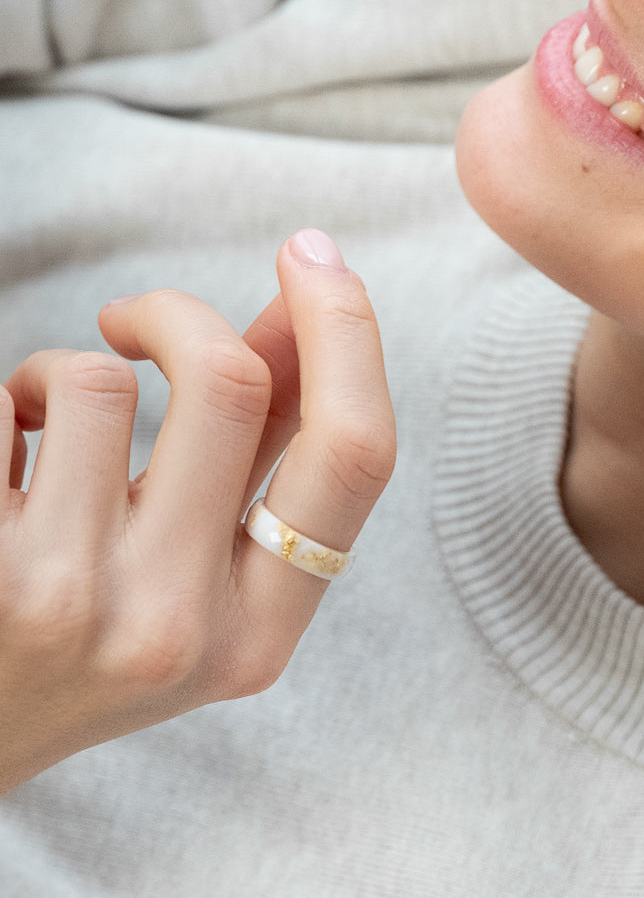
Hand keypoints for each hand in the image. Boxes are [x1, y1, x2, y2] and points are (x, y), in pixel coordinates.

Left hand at [0, 230, 394, 794]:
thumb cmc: (83, 642)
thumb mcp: (197, 576)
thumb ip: (263, 453)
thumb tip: (310, 310)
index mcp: (257, 636)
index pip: (355, 454)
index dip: (348, 328)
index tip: (311, 255)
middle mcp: (171, 626)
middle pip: (231, 380)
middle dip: (179, 310)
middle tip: (131, 316)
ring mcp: (64, 601)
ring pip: (99, 379)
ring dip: (67, 372)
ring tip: (44, 431)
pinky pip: (3, 400)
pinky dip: (5, 400)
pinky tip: (4, 456)